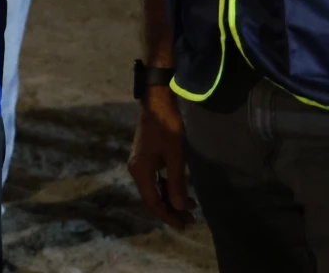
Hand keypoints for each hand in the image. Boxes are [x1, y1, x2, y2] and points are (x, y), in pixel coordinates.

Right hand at [128, 87, 194, 227]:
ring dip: (171, 199)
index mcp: (141, 172)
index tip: (184, 225)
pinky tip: (181, 190)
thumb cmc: (166, 128)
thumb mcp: (175, 157)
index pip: (153, 202)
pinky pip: (155, 179)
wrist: (157, 103)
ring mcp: (140, 163)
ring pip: (154, 189)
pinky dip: (167, 187)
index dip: (168, 215)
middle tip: (191, 219)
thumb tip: (180, 207)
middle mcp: (137, 170)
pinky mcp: (146, 157)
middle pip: (152, 197)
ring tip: (191, 207)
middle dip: (172, 209)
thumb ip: (177, 183)